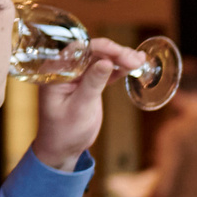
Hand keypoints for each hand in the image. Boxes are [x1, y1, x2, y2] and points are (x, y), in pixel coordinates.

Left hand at [32, 37, 142, 170]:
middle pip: (93, 51)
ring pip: (101, 58)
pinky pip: (105, 69)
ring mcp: (78, 75)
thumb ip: (92, 83)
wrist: (63, 148)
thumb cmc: (64, 132)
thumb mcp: (80, 108)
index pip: (79, 50)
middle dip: (115, 53)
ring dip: (121, 58)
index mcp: (56, 72)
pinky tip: (135, 65)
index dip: (101, 48)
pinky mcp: (89, 81)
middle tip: (136, 60)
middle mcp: (66, 69)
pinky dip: (120, 68)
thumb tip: (106, 61)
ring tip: (140, 60)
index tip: (121, 54)